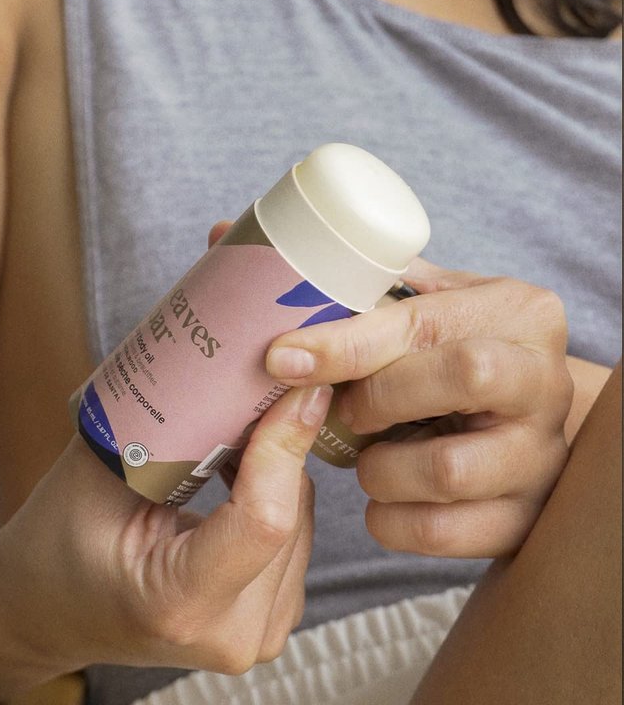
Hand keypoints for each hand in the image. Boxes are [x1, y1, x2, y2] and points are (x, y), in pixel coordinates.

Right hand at [0, 382, 330, 675]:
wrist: (48, 610)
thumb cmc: (58, 541)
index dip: (285, 443)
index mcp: (179, 602)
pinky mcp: (269, 619)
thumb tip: (239, 364)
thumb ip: (165, 424)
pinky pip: (296, 533)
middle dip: (279, 441)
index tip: (295, 383)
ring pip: (302, 517)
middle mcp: (232, 636)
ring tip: (231, 434)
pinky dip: (275, 490)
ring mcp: (256, 636)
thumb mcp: (96, 472)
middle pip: (290, 512)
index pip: (265, 520)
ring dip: (279, 464)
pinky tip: (237, 469)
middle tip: (254, 388)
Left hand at [265, 258, 573, 557]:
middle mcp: (543, 380)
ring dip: (380, 467)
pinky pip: (444, 533)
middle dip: (378, 398)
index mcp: (517, 312)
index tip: (281, 358)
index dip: (346, 342)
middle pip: (459, 379)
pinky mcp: (524, 518)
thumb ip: (349, 280)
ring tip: (368, 456)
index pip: (423, 321)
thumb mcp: (420, 304)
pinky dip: (392, 520)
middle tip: (347, 410)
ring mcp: (540, 455)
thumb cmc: (446, 354)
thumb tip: (224, 236)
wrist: (516, 423)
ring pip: (448, 469)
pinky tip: (384, 499)